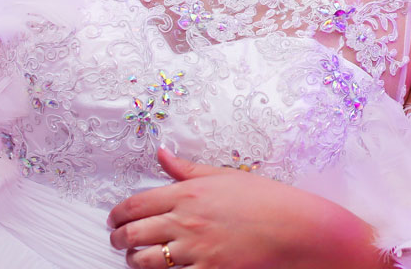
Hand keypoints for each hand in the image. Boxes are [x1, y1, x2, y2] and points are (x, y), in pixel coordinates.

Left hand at [107, 148, 387, 268]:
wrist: (296, 228)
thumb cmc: (265, 200)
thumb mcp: (224, 176)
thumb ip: (186, 168)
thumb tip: (161, 153)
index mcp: (188, 192)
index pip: (135, 203)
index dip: (117, 214)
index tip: (115, 219)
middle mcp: (186, 220)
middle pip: (132, 233)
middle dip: (118, 239)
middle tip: (118, 240)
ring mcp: (195, 250)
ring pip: (144, 260)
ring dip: (134, 260)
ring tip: (135, 258)